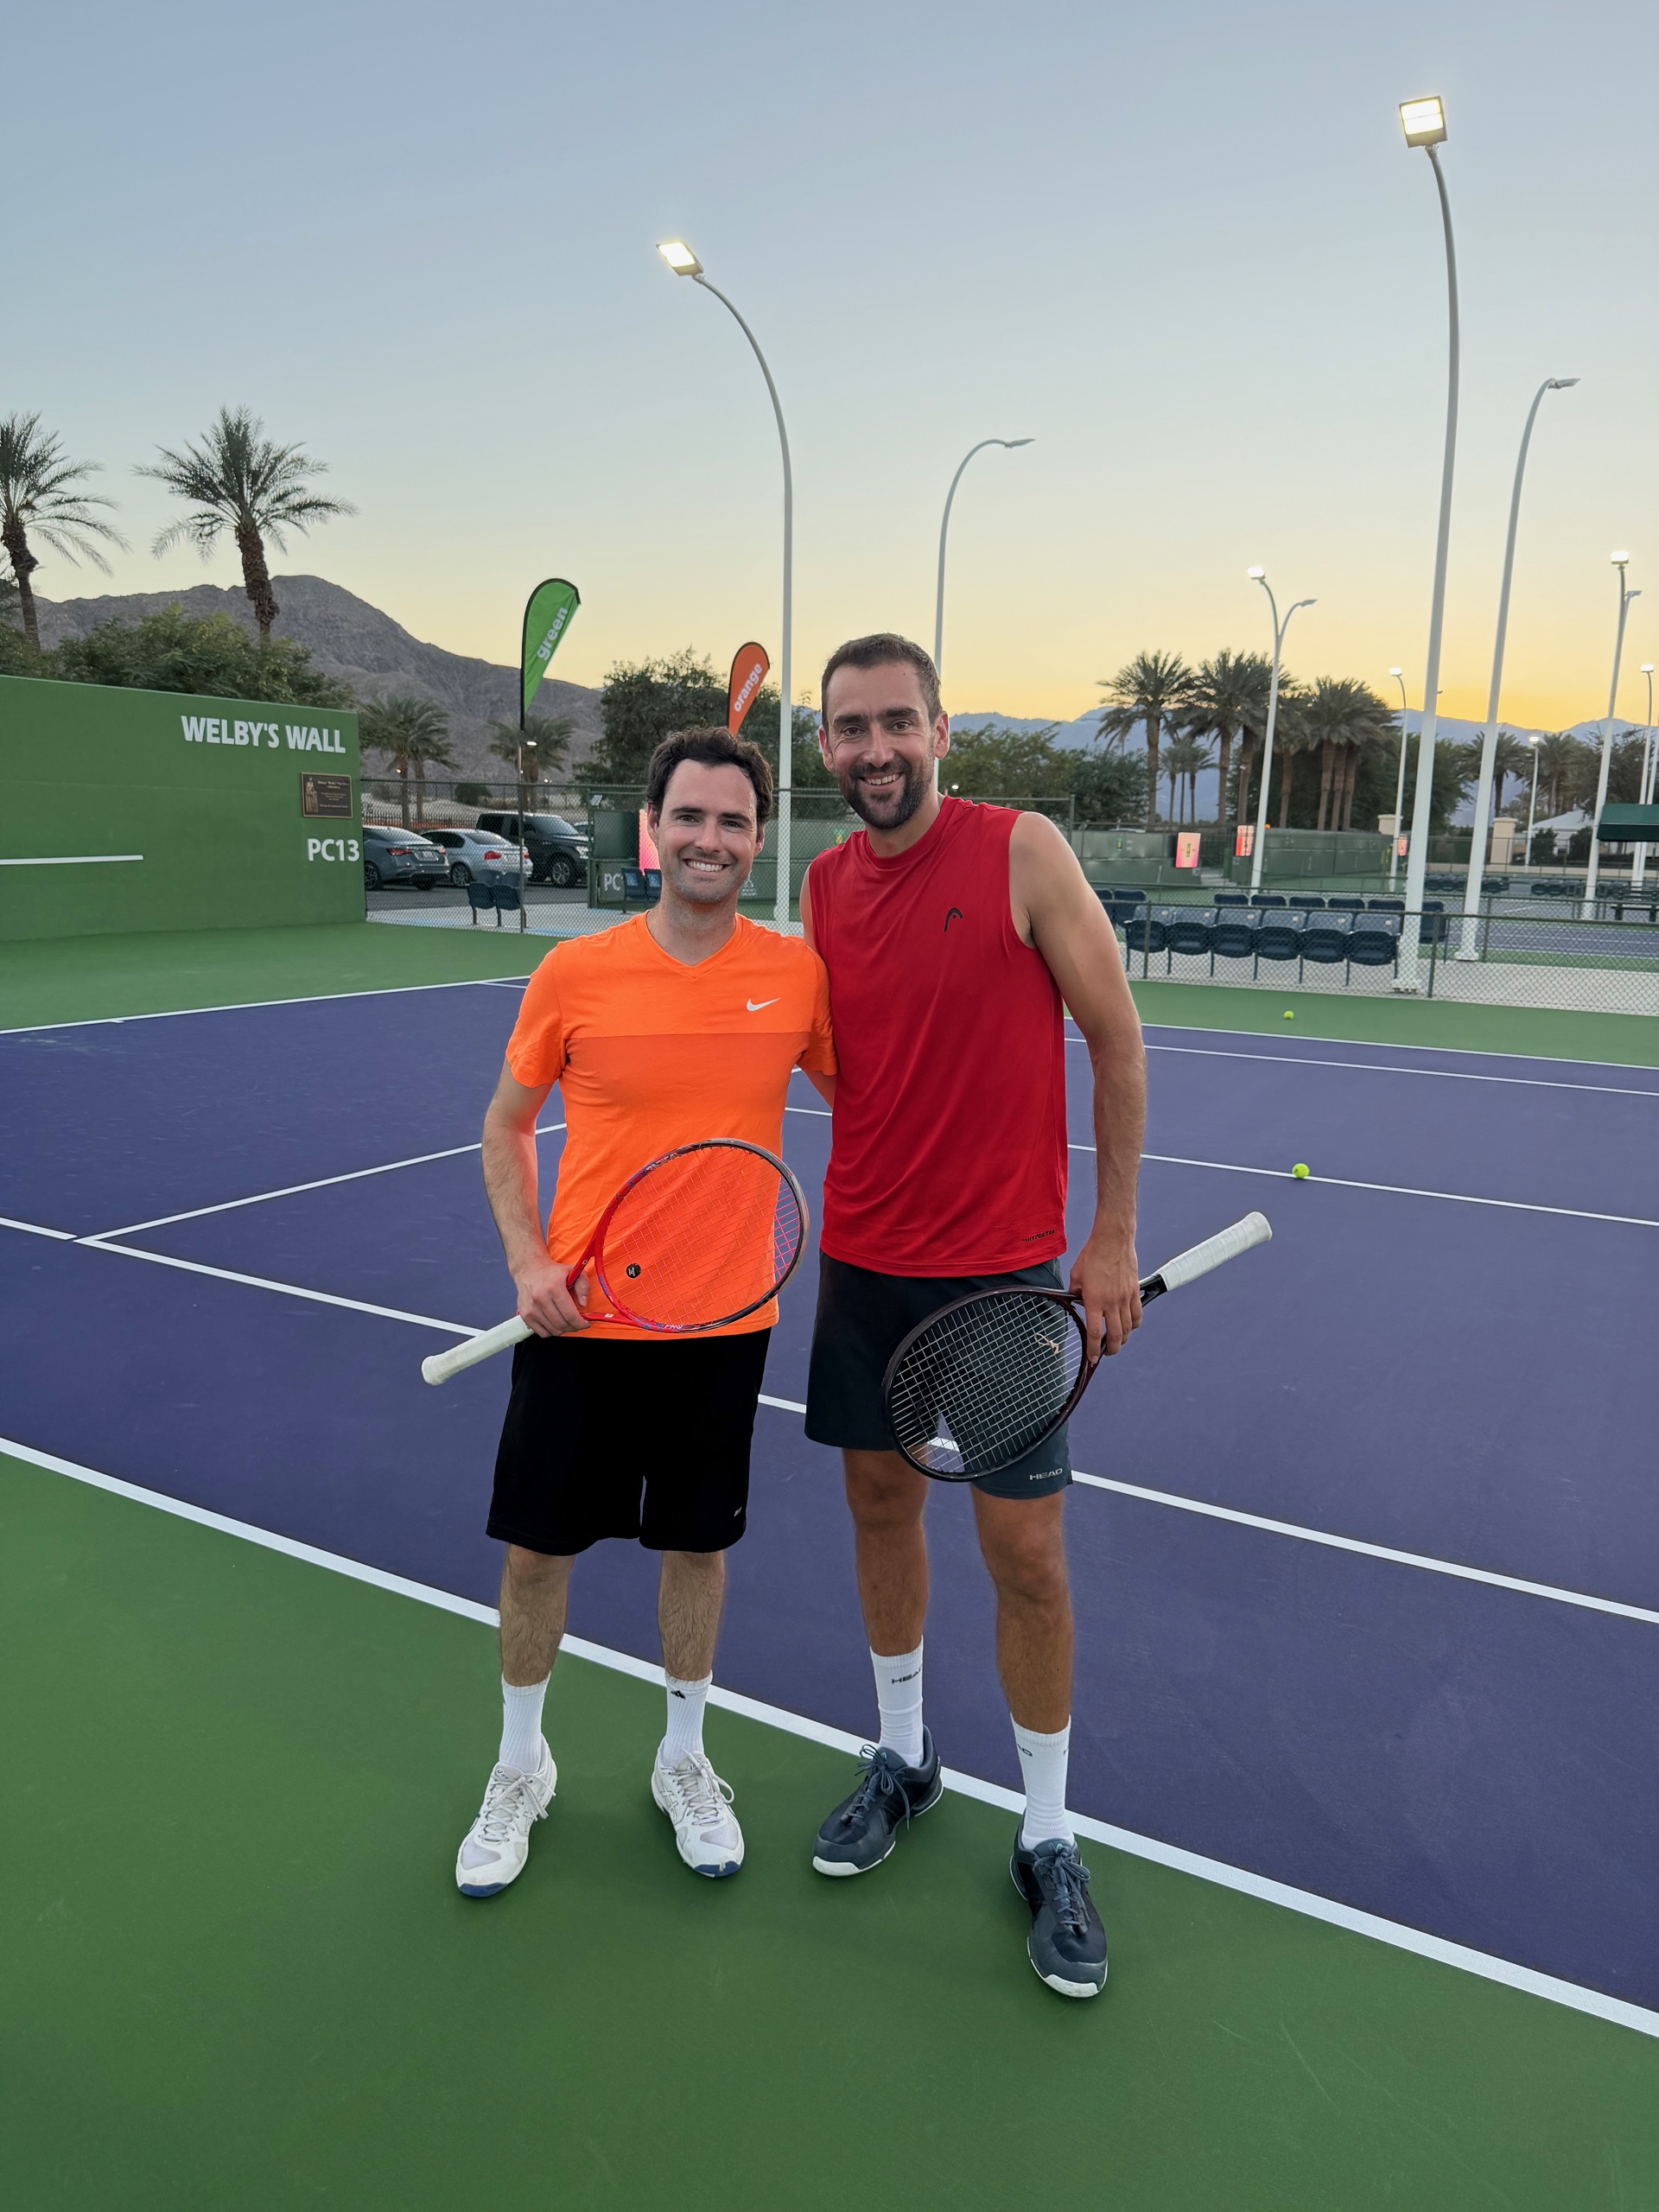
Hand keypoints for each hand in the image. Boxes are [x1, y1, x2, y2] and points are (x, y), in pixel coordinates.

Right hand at [513, 1250, 588, 1335]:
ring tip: (567, 1321)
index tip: (586, 1323)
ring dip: (564, 1329)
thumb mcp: (572, 1271)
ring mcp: (531, 1309)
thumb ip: (583, 1286)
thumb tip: (583, 1304)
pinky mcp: (525, 1315)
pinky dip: (552, 1331)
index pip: (570, 1314)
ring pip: (553, 1330)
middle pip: (562, 1324)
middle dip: (574, 1327)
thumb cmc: (552, 1272)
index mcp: (553, 1287)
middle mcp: (540, 1299)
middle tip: (578, 1323)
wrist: (529, 1270)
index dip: (581, 1323)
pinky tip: (555, 1322)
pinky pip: (543, 1333)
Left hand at [1068, 1225, 1141, 1363]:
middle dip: (1110, 1350)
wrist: (1113, 1240)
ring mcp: (1125, 1298)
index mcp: (1094, 1300)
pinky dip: (1134, 1325)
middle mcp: (1111, 1302)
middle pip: (1114, 1336)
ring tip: (1116, 1342)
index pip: (1094, 1333)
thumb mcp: (1075, 1276)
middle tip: (1105, 1353)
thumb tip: (1077, 1302)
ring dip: (1122, 1339)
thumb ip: (1076, 1293)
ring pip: (1128, 1329)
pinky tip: (1128, 1327)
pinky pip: (1137, 1315)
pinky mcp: (1135, 1291)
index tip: (1092, 1358)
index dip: (1093, 1350)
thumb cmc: (1092, 1255)